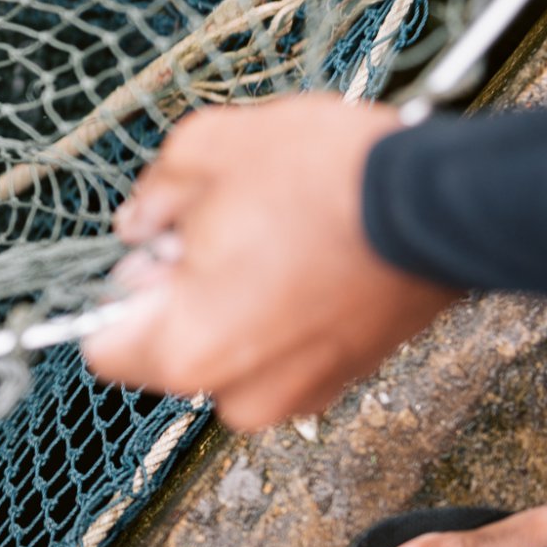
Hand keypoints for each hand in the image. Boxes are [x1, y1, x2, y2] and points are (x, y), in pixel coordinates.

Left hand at [81, 95, 460, 429]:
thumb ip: (152, 194)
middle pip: (169, 348)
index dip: (118, 292)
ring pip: (228, 349)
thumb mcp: (207, 150)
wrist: (442, 202)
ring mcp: (298, 396)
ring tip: (274, 237)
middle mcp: (237, 394)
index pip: (103, 348)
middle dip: (178, 293)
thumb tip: (138, 224)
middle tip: (216, 228)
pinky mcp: (344, 380)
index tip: (147, 254)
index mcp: (186, 350)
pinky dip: (281, 313)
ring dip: (232, 301)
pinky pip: (281, 351)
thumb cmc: (322, 178)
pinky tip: (308, 257)